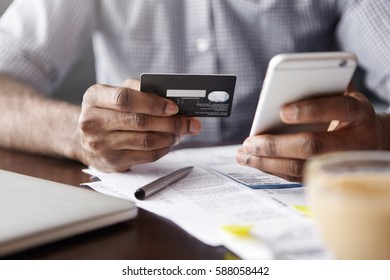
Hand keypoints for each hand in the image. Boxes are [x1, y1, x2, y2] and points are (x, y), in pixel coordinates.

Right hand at [76, 78, 200, 171]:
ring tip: (181, 132)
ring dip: (170, 136)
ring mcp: (101, 145)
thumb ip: (139, 90)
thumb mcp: (115, 93)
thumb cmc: (108, 111)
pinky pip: (146, 156)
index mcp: (94, 97)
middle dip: (171, 122)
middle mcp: (93, 122)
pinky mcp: (112, 162)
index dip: (153, 103)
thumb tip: (172, 99)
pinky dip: (163, 148)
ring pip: (146, 141)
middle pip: (139, 122)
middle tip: (190, 122)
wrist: (86, 138)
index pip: (125, 99)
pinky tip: (169, 142)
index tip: (174, 107)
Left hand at [236, 86, 386, 181]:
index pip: (338, 108)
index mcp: (359, 114)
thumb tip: (294, 77)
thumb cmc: (349, 114)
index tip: (282, 110)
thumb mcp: (345, 95)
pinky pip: (295, 176)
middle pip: (313, 145)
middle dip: (277, 145)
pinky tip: (254, 161)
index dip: (311, 109)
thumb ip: (325, 85)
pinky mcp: (324, 176)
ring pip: (301, 167)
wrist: (371, 142)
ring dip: (267, 162)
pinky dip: (272, 169)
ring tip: (243, 155)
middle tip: (251, 142)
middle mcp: (354, 141)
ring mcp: (338, 163)